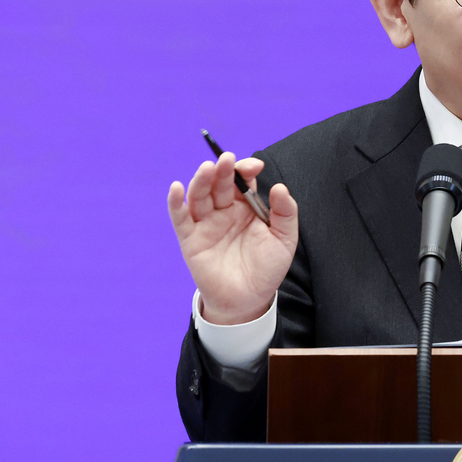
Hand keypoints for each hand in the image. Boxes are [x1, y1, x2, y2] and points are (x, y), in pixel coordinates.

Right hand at [167, 152, 298, 324]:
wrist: (249, 300)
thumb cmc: (267, 268)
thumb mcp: (284, 239)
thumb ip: (285, 213)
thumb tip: (280, 187)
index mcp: (246, 206)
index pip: (243, 180)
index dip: (246, 169)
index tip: (255, 166)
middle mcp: (224, 210)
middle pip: (220, 183)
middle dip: (223, 170)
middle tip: (226, 160)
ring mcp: (206, 223)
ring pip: (199, 196)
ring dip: (201, 180)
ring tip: (207, 169)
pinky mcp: (191, 239)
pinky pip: (181, 218)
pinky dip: (175, 203)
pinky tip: (176, 188)